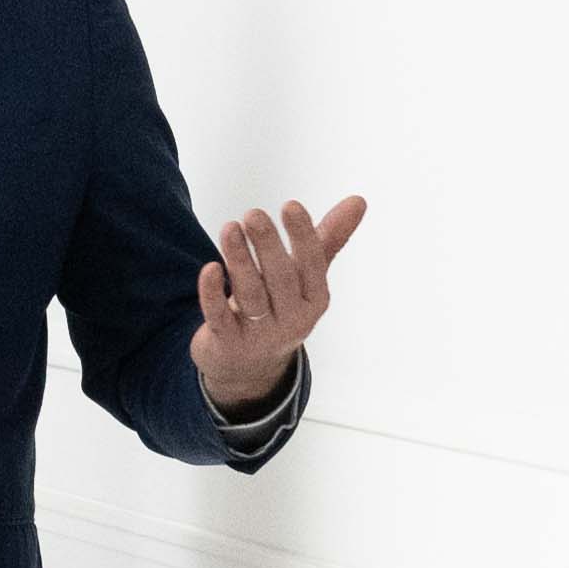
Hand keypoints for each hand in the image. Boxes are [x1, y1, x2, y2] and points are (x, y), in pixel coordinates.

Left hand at [194, 193, 367, 406]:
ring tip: (230, 228)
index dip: (303, 236)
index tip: (291, 205)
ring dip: (239, 260)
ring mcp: (259, 334)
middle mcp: (291, 320)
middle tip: (253, 213)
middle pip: (280, 279)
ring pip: (251, 295)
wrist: (249, 367)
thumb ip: (329, 238)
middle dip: (267, 245)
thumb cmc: (281, 306)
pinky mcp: (228, 343)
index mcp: (314, 300)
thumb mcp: (306, 277)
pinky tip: (209, 269)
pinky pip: (220, 317)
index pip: (312, 266)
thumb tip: (359, 200)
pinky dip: (213, 294)